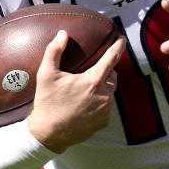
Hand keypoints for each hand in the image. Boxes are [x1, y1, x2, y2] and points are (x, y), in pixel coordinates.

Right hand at [26, 29, 123, 152]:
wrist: (48, 134)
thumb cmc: (48, 102)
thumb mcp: (46, 74)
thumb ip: (54, 51)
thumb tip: (63, 33)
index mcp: (93, 81)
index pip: (111, 58)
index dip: (118, 47)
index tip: (122, 39)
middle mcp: (104, 95)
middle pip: (111, 75)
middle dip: (104, 71)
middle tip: (88, 74)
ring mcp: (106, 110)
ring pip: (110, 91)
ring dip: (102, 87)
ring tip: (84, 90)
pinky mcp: (105, 121)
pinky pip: (107, 106)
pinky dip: (100, 102)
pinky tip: (85, 104)